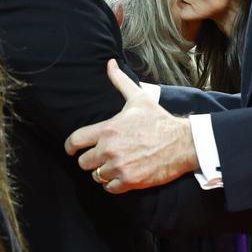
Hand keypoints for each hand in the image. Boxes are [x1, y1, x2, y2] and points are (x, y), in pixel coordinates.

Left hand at [64, 59, 198, 193]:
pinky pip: (110, 188)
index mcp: (107, 129)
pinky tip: (122, 176)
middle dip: (91, 160)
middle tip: (102, 157)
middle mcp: (109, 149)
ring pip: (97, 176)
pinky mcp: (130, 181)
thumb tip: (110, 63)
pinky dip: (114, 184)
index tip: (71, 150)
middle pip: (84, 162)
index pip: (75, 141)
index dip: (70, 147)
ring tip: (115, 165)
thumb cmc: (158, 120)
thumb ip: (120, 81)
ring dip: (104, 172)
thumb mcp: (138, 98)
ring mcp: (119, 166)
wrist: (182, 143)